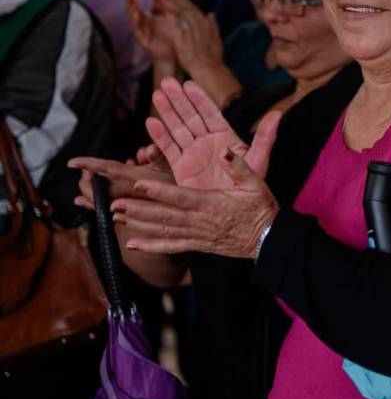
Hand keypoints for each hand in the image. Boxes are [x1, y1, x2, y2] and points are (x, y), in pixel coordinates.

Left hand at [70, 158, 173, 210]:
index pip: (105, 169)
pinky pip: (101, 210)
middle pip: (95, 188)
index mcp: (130, 179)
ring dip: (88, 191)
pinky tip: (82, 202)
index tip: (72, 162)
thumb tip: (149, 147)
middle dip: (87, 179)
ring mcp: (122, 206)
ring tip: (84, 182)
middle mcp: (122, 194)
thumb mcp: (170, 168)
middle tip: (85, 172)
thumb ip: (158, 155)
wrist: (181, 215)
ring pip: (96, 201)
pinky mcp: (124, 215)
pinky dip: (90, 203)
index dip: (88, 164)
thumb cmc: (175, 189)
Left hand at [113, 146, 278, 258]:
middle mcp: (199, 220)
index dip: (158, 192)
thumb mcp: (255, 182)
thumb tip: (225, 151)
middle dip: (138, 210)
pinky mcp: (198, 245)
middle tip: (114, 204)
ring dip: (139, 225)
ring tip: (117, 219)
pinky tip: (133, 244)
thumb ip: (238, 166)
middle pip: (164, 216)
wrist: (267, 238)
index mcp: (211, 203)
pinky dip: (151, 246)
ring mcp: (197, 234)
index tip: (138, 185)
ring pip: (163, 231)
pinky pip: (171, 246)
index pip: (179, 197)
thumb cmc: (260, 208)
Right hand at [126, 0, 177, 62]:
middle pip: (133, 10)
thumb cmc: (169, 36)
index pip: (138, 5)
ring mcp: (140, 32)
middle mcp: (140, 24)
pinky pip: (137, 31)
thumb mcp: (167, 17)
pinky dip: (136, 23)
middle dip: (131, 1)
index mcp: (145, 18)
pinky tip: (136, 16)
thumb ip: (163, 4)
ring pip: (133, 20)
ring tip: (132, 2)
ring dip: (131, 11)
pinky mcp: (141, 40)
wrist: (171, 54)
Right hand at [146, 77, 279, 190]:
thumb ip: (265, 138)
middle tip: (167, 82)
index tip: (190, 84)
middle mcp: (208, 143)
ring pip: (178, 129)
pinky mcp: (181, 168)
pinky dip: (160, 137)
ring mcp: (193, 154)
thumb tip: (277, 114)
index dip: (200, 99)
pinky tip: (151, 122)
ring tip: (158, 94)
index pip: (211, 114)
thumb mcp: (259, 161)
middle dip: (179, 100)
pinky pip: (169, 149)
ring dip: (168, 112)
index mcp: (226, 137)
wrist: (237, 214)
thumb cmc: (251, 188)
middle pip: (191, 117)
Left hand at [160, 0, 224, 75]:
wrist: (210, 69)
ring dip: (171, 1)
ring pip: (180, 12)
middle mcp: (199, 24)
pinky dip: (171, 16)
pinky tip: (164, 9)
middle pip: (185, 6)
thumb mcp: (216, 39)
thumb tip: (212, 14)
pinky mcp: (184, 38)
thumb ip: (213, 26)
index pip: (191, 7)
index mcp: (204, 24)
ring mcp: (192, 31)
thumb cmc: (212, 57)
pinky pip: (176, 25)